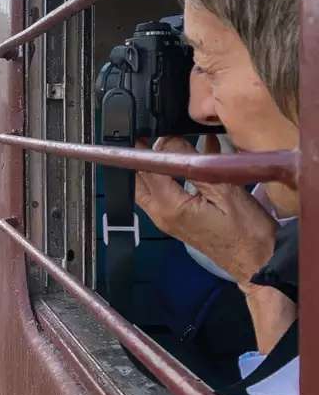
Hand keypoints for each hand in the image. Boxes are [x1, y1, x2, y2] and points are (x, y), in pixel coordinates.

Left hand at [135, 135, 276, 285]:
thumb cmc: (247, 233)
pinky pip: (161, 193)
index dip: (150, 148)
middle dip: (142, 156)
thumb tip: (170, 142)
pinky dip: (166, 176)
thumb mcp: (225, 190)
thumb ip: (194, 165)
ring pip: (146, 186)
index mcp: (170, 207)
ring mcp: (165, 219)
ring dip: (153, 166)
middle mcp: (160, 214)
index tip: (155, 131)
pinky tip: (184, 161)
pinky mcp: (174, 220)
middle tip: (153, 136)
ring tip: (168, 146)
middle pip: (137, 179)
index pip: (147, 169)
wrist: (257, 263)